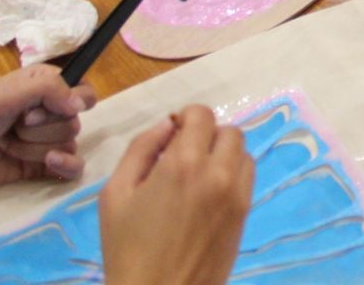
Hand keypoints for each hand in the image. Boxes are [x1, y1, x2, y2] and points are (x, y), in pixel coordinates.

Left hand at [0, 65, 95, 192]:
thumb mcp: (8, 94)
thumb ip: (48, 89)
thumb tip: (80, 106)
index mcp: (45, 87)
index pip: (83, 92)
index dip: (67, 103)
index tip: (35, 110)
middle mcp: (48, 113)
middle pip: (74, 123)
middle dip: (43, 129)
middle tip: (14, 127)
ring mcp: (44, 141)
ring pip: (69, 145)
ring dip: (37, 148)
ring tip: (9, 145)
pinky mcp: (40, 167)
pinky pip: (72, 168)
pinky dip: (66, 167)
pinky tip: (51, 164)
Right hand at [100, 105, 253, 284]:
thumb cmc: (127, 248)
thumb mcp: (115, 194)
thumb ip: (141, 150)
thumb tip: (167, 125)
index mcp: (184, 164)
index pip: (202, 116)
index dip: (186, 118)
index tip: (172, 133)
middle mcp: (218, 172)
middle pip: (228, 131)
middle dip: (206, 135)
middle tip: (183, 156)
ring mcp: (237, 193)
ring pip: (242, 152)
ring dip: (223, 153)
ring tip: (197, 175)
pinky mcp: (245, 213)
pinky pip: (247, 177)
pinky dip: (232, 173)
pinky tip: (209, 192)